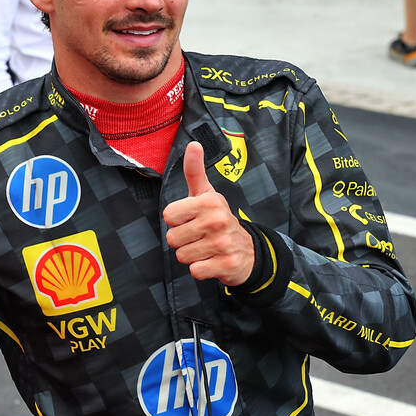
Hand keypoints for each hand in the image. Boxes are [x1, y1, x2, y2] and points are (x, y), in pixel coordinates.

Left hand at [163, 142, 253, 286]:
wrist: (247, 250)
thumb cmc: (218, 219)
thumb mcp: (206, 194)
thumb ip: (195, 171)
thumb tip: (193, 144)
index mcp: (209, 202)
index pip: (168, 215)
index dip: (177, 221)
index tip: (191, 219)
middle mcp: (217, 220)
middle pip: (173, 238)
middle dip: (183, 241)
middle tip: (199, 236)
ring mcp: (223, 243)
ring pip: (182, 256)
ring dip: (191, 255)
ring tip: (205, 248)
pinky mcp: (226, 264)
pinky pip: (195, 271)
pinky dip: (201, 269)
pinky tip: (211, 260)